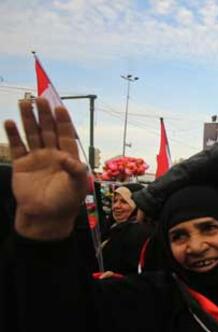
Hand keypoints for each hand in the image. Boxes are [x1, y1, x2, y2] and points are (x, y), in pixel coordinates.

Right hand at [5, 98, 87, 239]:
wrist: (45, 216)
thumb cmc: (65, 202)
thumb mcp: (76, 186)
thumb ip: (76, 171)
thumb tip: (68, 158)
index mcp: (68, 156)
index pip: (66, 134)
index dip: (63, 121)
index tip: (59, 107)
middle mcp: (52, 154)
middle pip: (48, 129)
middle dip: (44, 115)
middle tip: (40, 99)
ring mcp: (36, 158)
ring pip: (32, 134)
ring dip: (28, 119)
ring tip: (24, 103)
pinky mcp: (21, 164)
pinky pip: (17, 146)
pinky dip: (13, 135)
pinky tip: (10, 122)